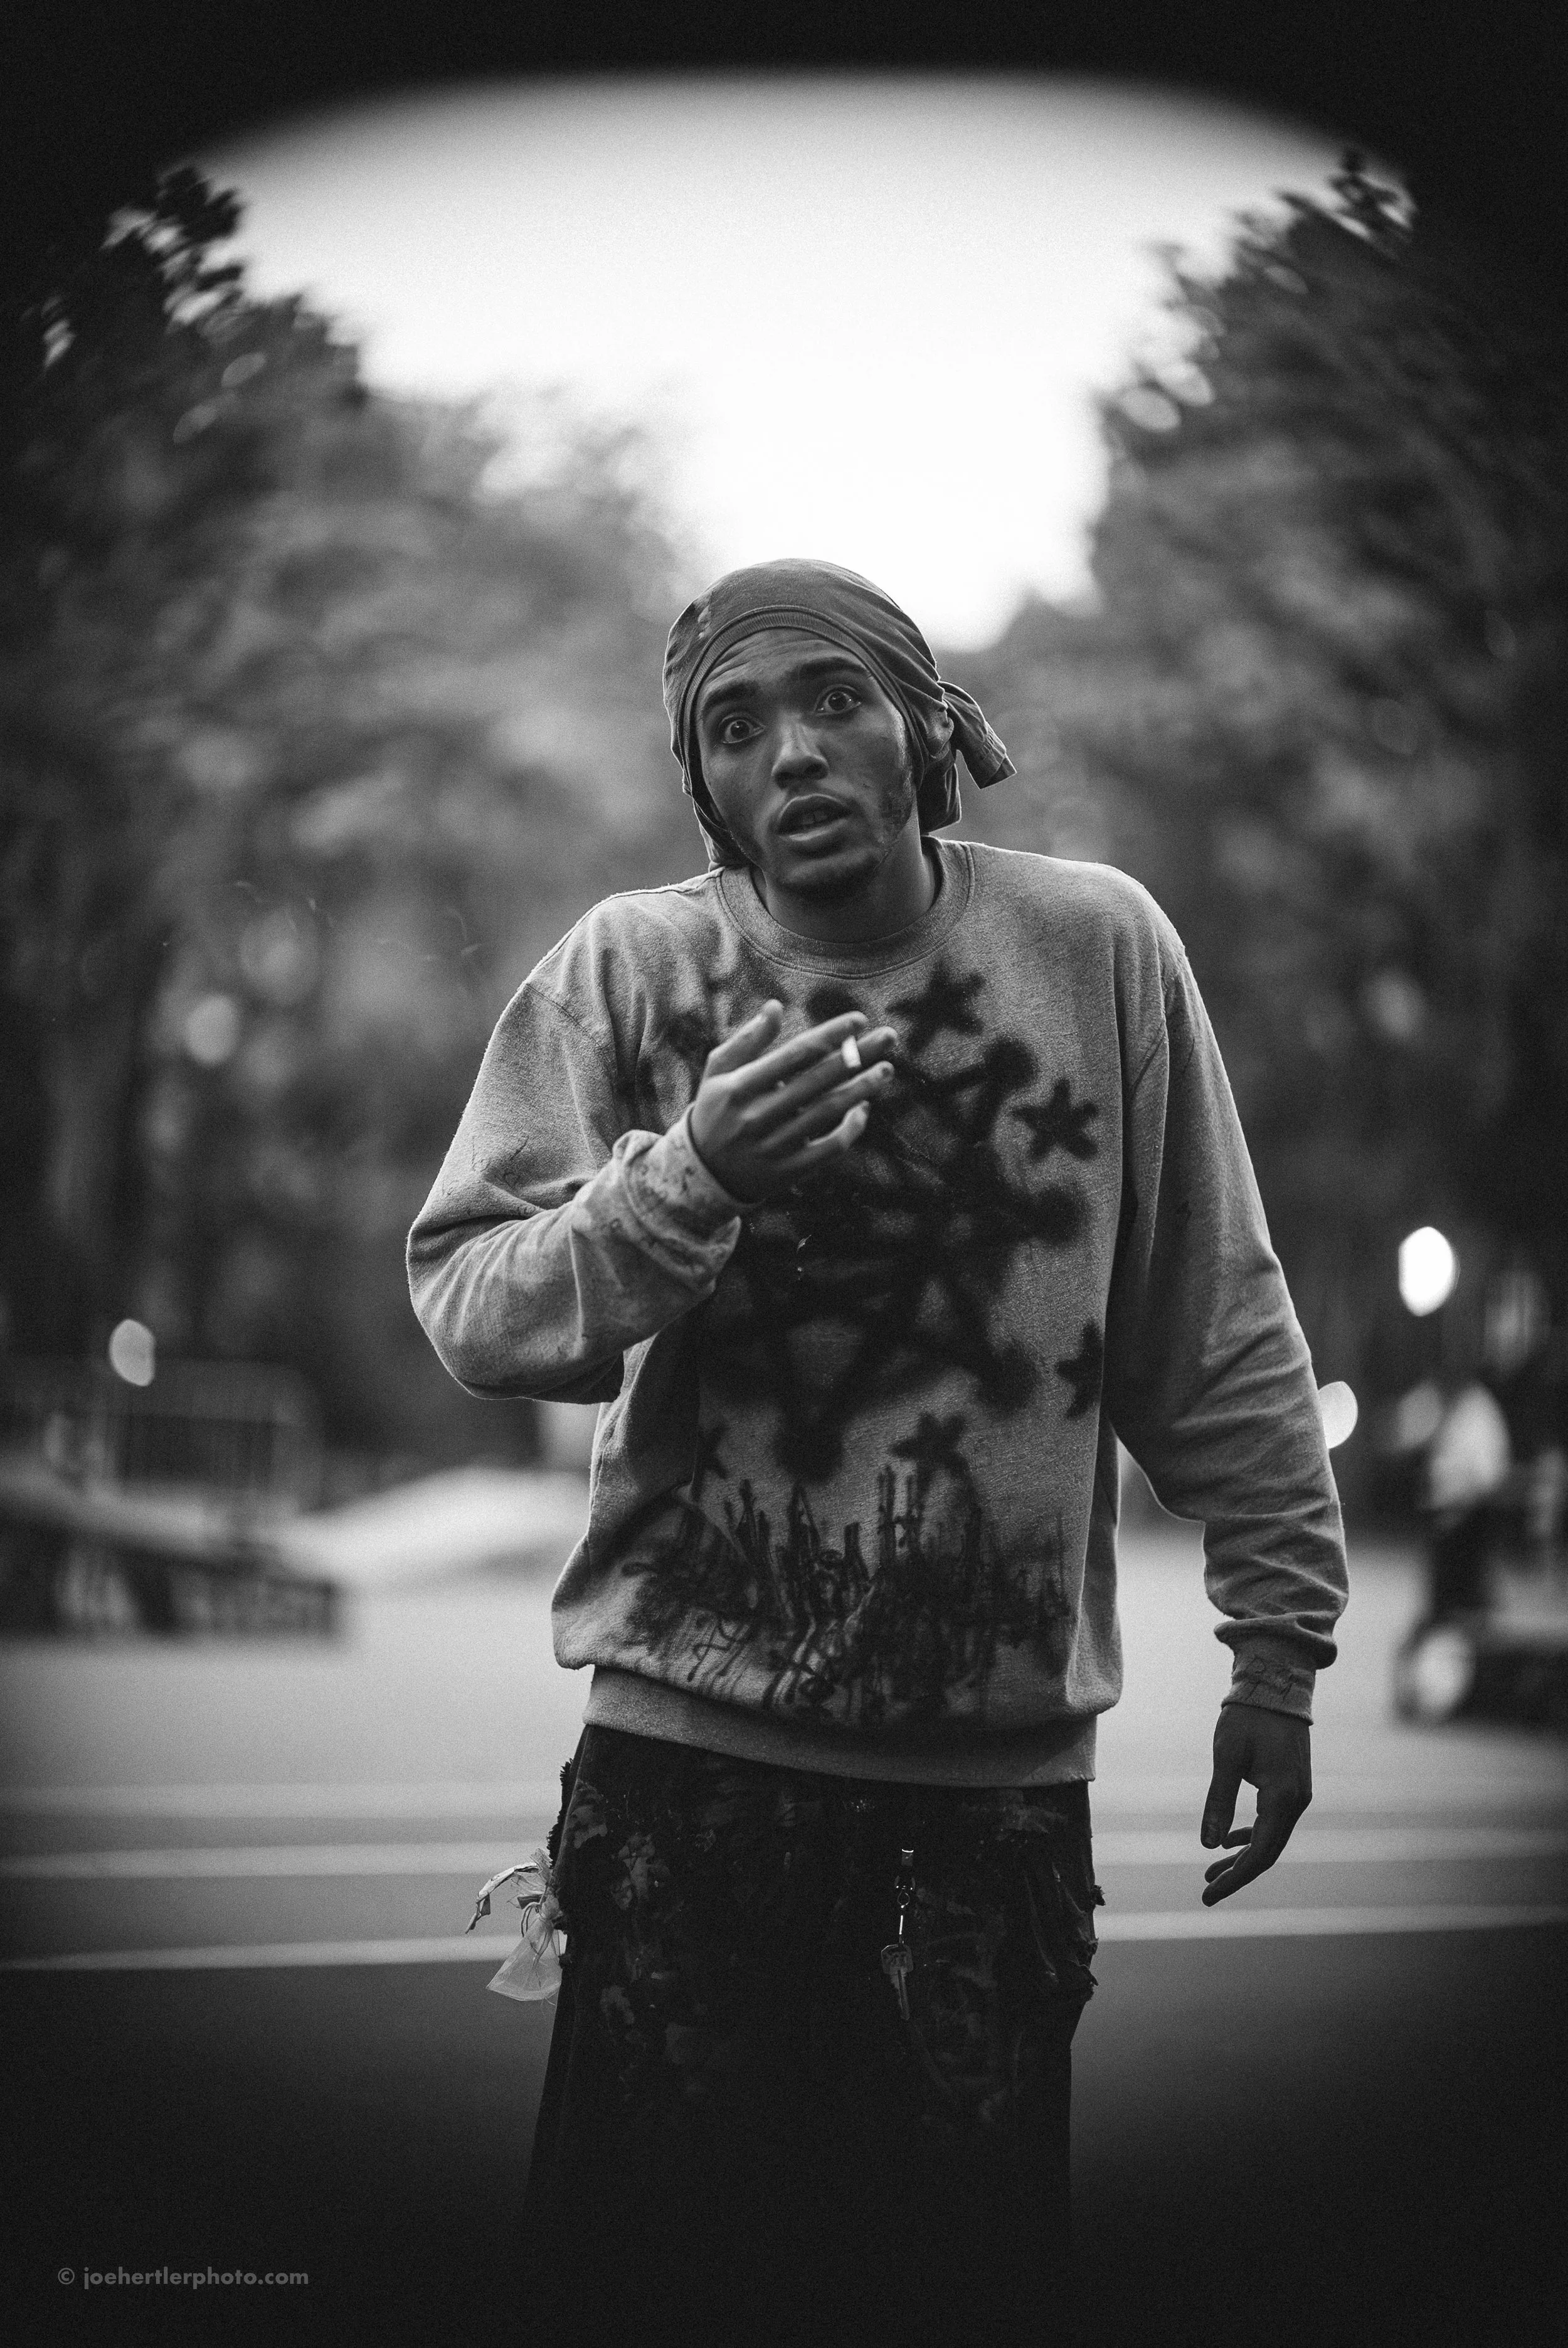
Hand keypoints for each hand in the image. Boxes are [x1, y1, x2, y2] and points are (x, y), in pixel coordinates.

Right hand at [688, 1001, 896, 1203]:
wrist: (704, 1173)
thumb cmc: (717, 1109)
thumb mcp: (719, 1071)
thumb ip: (747, 1039)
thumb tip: (775, 1006)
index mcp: (740, 1087)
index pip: (794, 1055)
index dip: (829, 1035)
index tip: (858, 1020)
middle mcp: (757, 1117)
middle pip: (817, 1080)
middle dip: (857, 1056)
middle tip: (888, 1037)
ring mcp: (774, 1146)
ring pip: (828, 1113)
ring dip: (861, 1089)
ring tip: (886, 1070)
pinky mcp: (789, 1171)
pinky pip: (829, 1148)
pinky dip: (851, 1129)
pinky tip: (864, 1108)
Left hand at [1199, 1704, 1311, 1905]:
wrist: (1276, 1683)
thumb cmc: (1248, 1716)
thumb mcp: (1227, 1758)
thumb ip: (1219, 1802)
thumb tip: (1208, 1845)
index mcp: (1281, 1798)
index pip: (1260, 1854)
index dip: (1235, 1879)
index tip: (1208, 1895)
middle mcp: (1296, 1802)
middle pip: (1268, 1852)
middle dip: (1237, 1873)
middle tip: (1206, 1890)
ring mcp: (1297, 1794)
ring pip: (1271, 1838)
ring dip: (1243, 1855)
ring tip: (1211, 1872)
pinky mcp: (1292, 1785)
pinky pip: (1273, 1821)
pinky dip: (1252, 1835)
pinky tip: (1229, 1841)